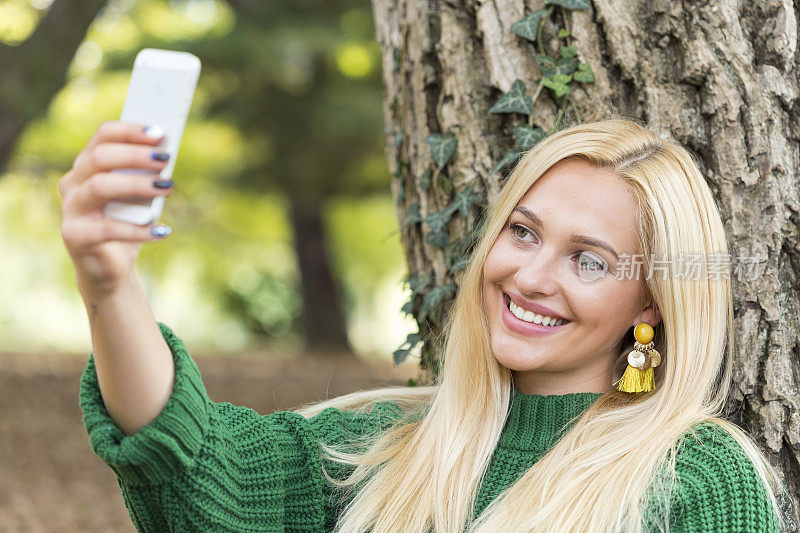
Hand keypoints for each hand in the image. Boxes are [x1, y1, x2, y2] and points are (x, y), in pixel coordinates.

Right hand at [59, 121, 174, 294]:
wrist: (109, 268)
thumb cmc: (127, 224)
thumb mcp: (140, 196)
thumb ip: (146, 176)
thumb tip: (166, 156)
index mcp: (87, 166)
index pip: (103, 136)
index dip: (130, 131)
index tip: (159, 133)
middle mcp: (73, 183)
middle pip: (100, 158)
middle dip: (135, 155)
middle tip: (166, 159)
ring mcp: (71, 209)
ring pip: (99, 186)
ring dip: (136, 185)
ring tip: (167, 188)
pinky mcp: (75, 236)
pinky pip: (108, 229)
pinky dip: (138, 230)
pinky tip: (162, 230)